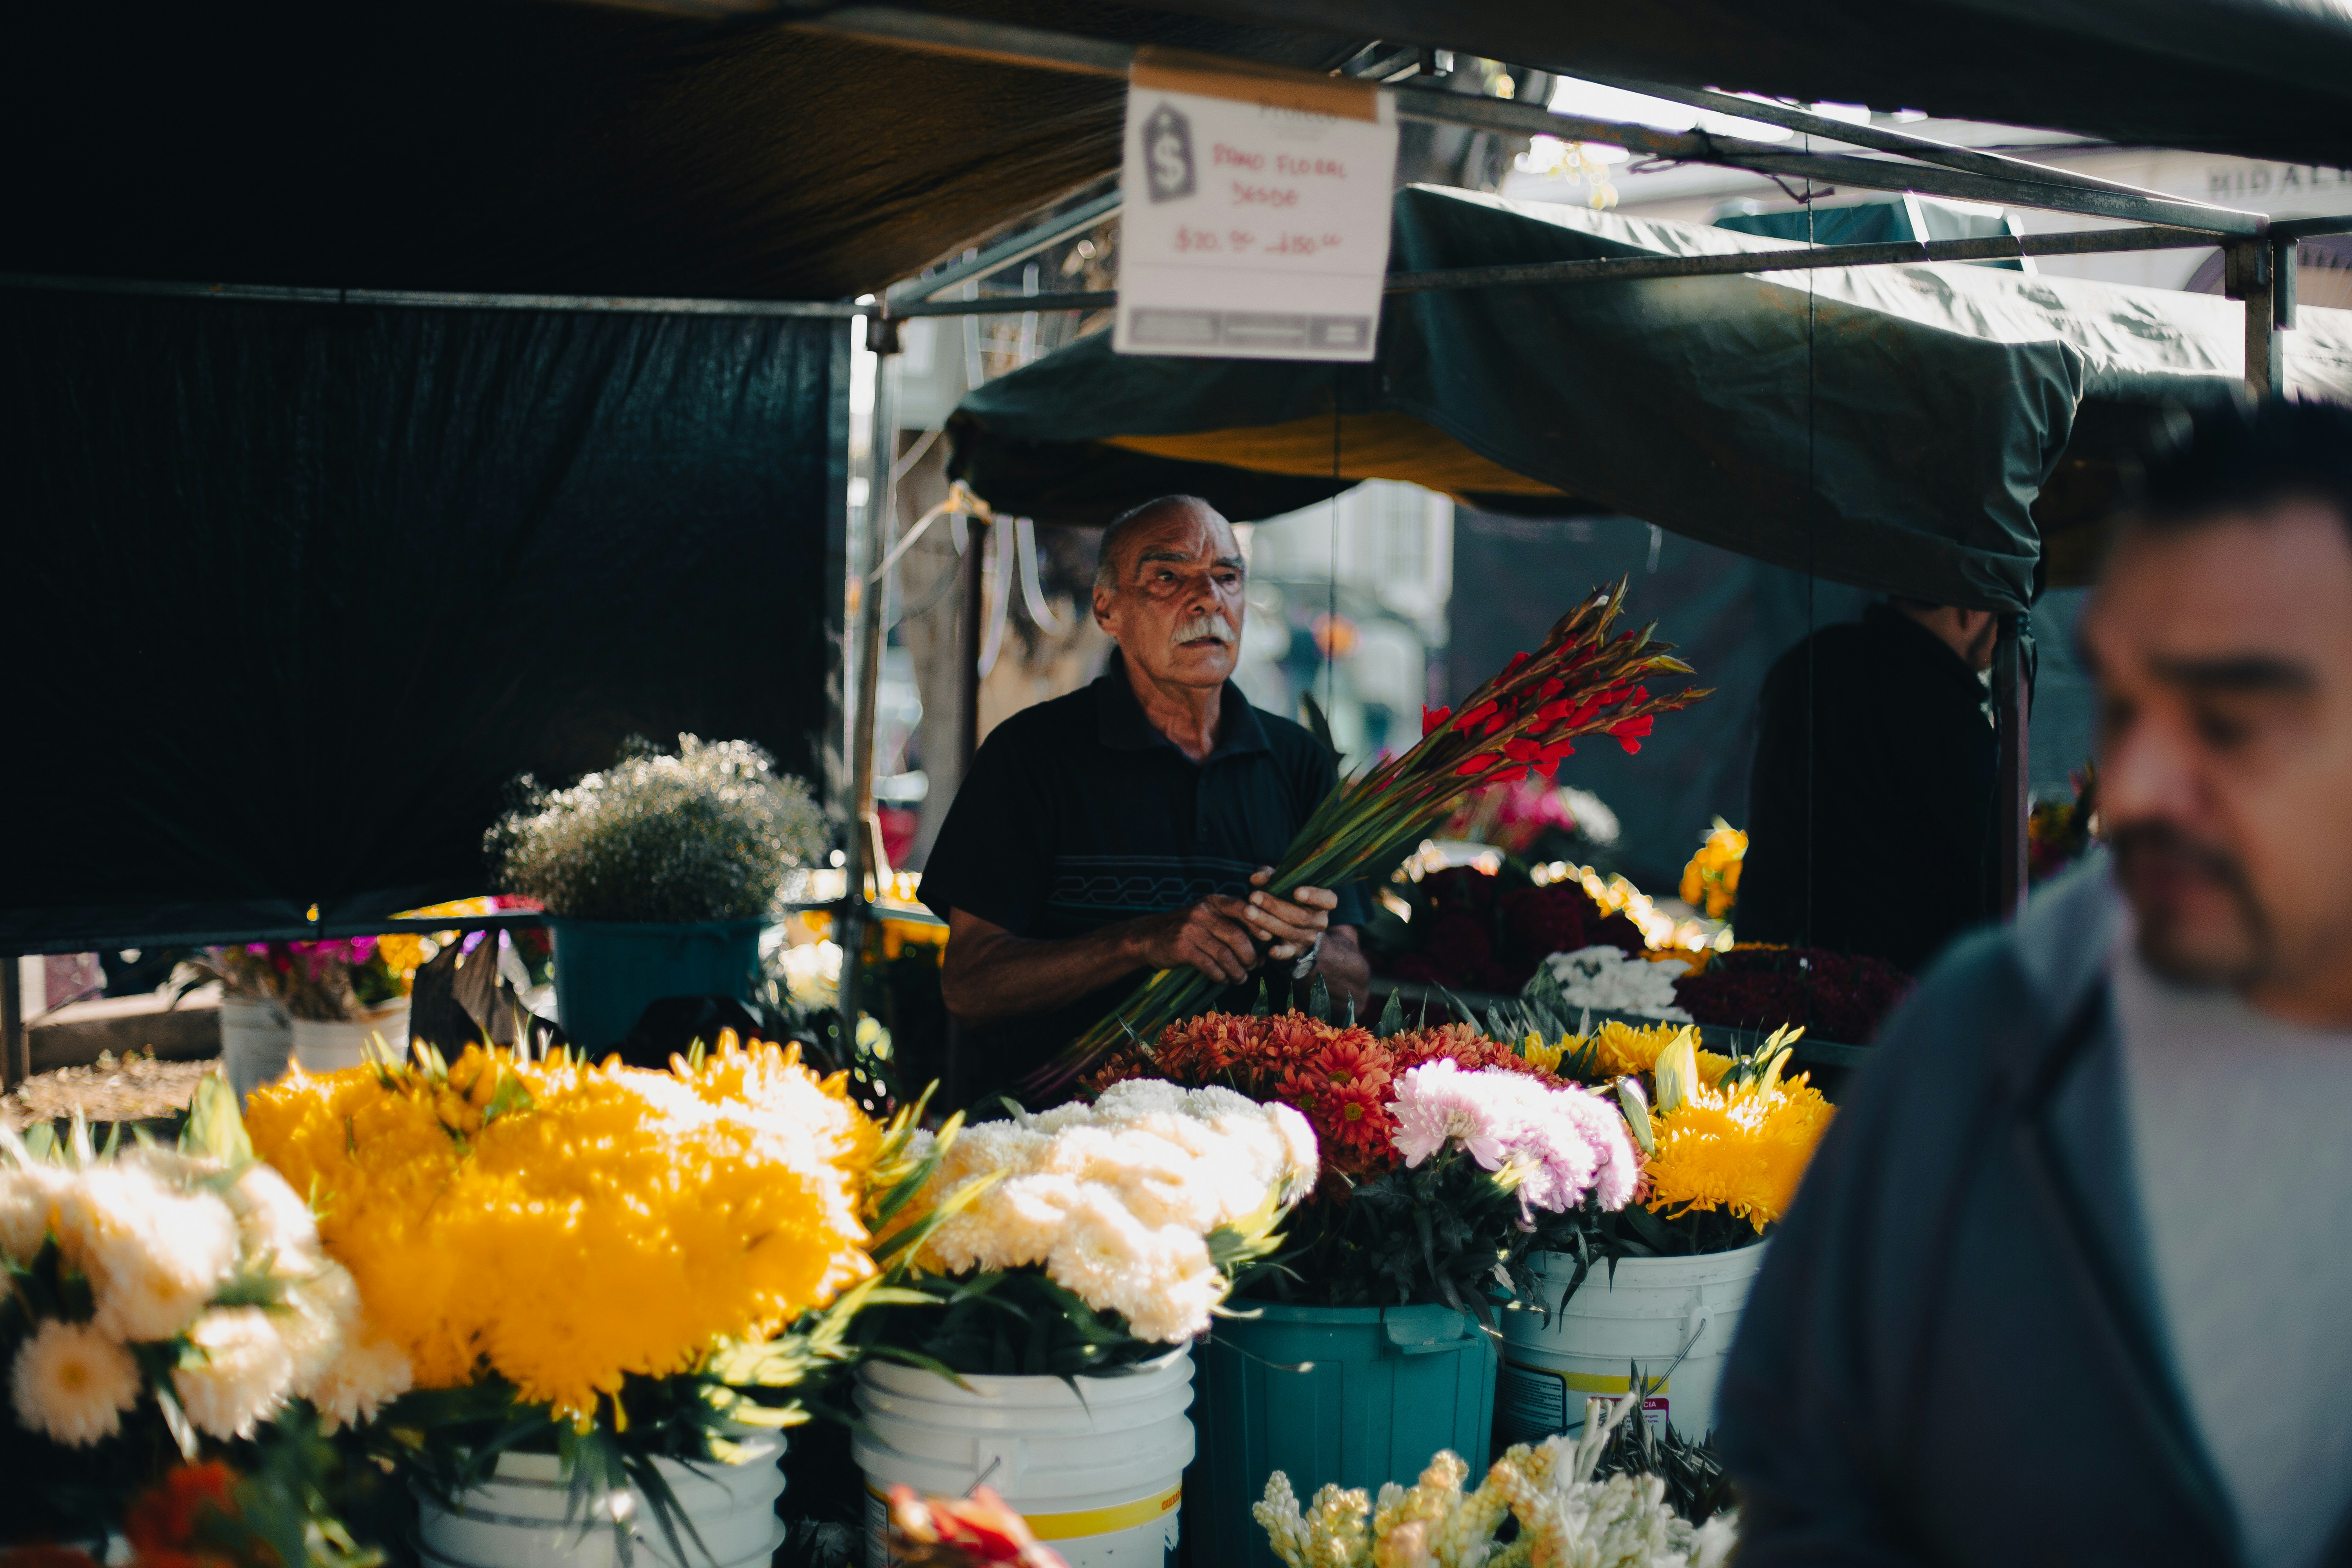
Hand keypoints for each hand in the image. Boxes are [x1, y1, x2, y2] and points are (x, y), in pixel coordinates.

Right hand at [1125, 896, 1264, 983]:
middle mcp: (1202, 911)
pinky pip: (1209, 966)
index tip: (1269, 939)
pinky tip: (1223, 979)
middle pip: (1236, 935)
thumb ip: (1232, 930)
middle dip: (1249, 956)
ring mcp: (1190, 929)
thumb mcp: (1206, 919)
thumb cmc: (1186, 930)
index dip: (1258, 924)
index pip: (1242, 908)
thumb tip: (1262, 955)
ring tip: (1240, 978)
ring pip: (1224, 954)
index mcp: (1212, 901)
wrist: (1148, 937)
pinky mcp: (1181, 947)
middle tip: (1252, 967)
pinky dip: (1220, 976)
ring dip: (1236, 971)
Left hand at [1241, 868, 1336, 961]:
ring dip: (1266, 922)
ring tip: (1248, 911)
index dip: (1314, 896)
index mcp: (1323, 902)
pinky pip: (1288, 953)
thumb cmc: (1288, 896)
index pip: (1327, 900)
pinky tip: (1270, 950)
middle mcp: (1319, 921)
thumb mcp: (1283, 882)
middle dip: (1274, 906)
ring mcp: (1308, 937)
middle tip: (1253, 896)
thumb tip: (1256, 878)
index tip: (1296, 891)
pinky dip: (1280, 952)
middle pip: (1299, 916)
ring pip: (1289, 931)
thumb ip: (1271, 877)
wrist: (1294, 925)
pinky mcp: (1295, 950)